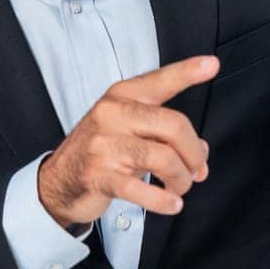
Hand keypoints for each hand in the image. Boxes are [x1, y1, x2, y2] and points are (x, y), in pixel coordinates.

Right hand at [37, 55, 218, 229]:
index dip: (187, 72)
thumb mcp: (130, 130)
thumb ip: (165, 134)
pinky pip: (141, 189)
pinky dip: (162, 201)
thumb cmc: (101, 150)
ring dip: (181, 180)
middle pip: (173, 125)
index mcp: (122, 96)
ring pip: (163, 158)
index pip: (160, 81)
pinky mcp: (99, 175)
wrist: (59, 179)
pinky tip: (171, 204)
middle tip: (197, 169)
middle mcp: (112, 114)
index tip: (210, 65)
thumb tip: (200, 152)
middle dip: (193, 154)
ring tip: (180, 188)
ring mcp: (104, 145)